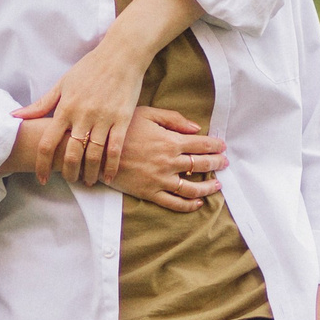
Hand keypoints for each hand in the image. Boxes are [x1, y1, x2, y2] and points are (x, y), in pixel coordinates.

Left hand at [16, 39, 145, 185]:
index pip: (47, 142)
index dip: (42, 164)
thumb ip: (41, 104)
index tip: (41, 178)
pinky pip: (116, 149)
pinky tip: (108, 177)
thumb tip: (15, 116)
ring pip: (93, 155)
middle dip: (68, 172)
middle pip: (71, 153)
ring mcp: (104, 119)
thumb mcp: (62, 84)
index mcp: (65, 108)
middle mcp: (83, 116)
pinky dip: (111, 166)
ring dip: (89, 173)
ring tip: (87, 181)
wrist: (121, 55)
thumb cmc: (89, 69)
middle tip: (69, 180)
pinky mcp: (122, 119)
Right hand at [108, 107, 227, 212]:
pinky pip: (174, 202)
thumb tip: (196, 128)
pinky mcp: (149, 192)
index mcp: (169, 141)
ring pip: (192, 187)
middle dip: (216, 163)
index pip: (201, 144)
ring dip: (208, 187)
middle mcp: (168, 162)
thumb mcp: (146, 114)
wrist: (95, 150)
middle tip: (224, 163)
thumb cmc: (121, 128)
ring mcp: (159, 180)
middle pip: (201, 164)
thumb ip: (173, 119)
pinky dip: (189, 205)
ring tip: (217, 185)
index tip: (223, 146)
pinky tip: (198, 202)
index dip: (216, 146)